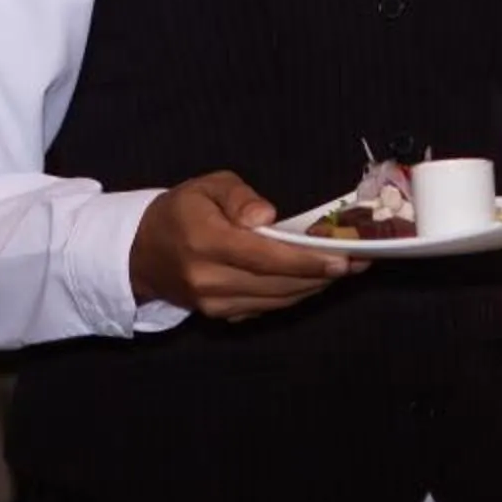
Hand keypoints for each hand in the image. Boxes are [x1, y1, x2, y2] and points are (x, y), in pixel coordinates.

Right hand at [128, 172, 364, 320]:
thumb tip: (267, 217)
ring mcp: (214, 304)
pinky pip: (267, 308)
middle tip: (360, 261)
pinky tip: (313, 280)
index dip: (308, 260)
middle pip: (278, 283)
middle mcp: (209, 279)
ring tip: (344, 269)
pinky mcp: (220, 316)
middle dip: (322, 274)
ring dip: (313, 286)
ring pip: (277, 300)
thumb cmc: (181, 211)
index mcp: (205, 241)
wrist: (142, 252)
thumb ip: (238, 197)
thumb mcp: (207, 185)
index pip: (266, 257)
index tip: (344, 258)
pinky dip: (293, 294)